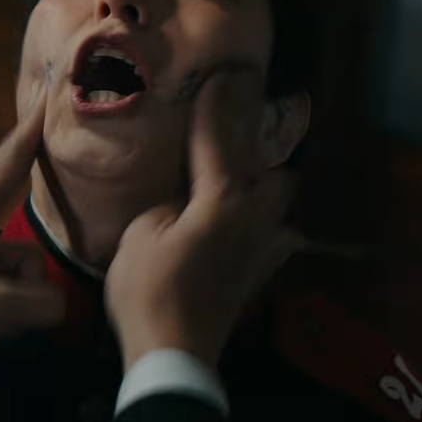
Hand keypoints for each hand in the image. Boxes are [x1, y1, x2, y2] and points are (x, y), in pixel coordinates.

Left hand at [0, 86, 64, 363]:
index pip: (13, 158)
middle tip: (26, 274)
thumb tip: (55, 302)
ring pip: (19, 263)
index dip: (36, 126)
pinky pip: (2, 280)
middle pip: (25, 232)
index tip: (52, 90)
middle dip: (31, 261)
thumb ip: (44, 300)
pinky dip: (5, 302)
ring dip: (17, 293)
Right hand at [105, 66, 303, 370]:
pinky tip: (261, 223)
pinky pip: (277, 235)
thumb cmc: (148, 287)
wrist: (171, 351)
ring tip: (244, 167)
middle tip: (241, 113)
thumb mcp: (142, 231)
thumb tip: (180, 198)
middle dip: (255, 137)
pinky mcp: (258, 272)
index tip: (223, 70)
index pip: (220, 139)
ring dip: (264, 178)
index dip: (218, 103)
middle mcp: (253, 216)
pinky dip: (269, 221)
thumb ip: (167, 202)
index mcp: (223, 200)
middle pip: (268, 164)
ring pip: (279, 197)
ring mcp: (262, 246)